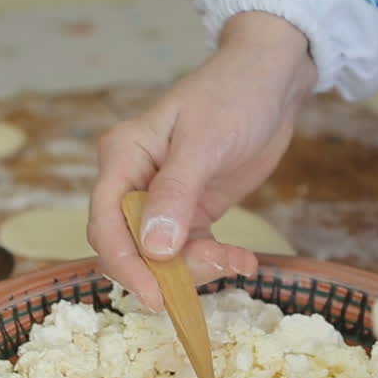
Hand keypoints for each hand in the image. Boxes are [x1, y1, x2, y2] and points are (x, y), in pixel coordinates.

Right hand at [88, 12, 316, 309]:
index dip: (125, 263)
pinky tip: (243, 260)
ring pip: (161, 255)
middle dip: (164, 271)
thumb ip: (177, 195)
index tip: (155, 295)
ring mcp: (161, 197)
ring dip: (198, 268)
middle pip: (128, 245)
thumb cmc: (233, 95)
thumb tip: (155, 249)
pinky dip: (215, 260)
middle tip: (207, 278)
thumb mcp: (205, 143)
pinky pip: (190, 249)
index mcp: (123, 157)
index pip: (106, 222)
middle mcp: (133, 179)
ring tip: (238, 261)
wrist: (272, 82)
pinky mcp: (189, 209)